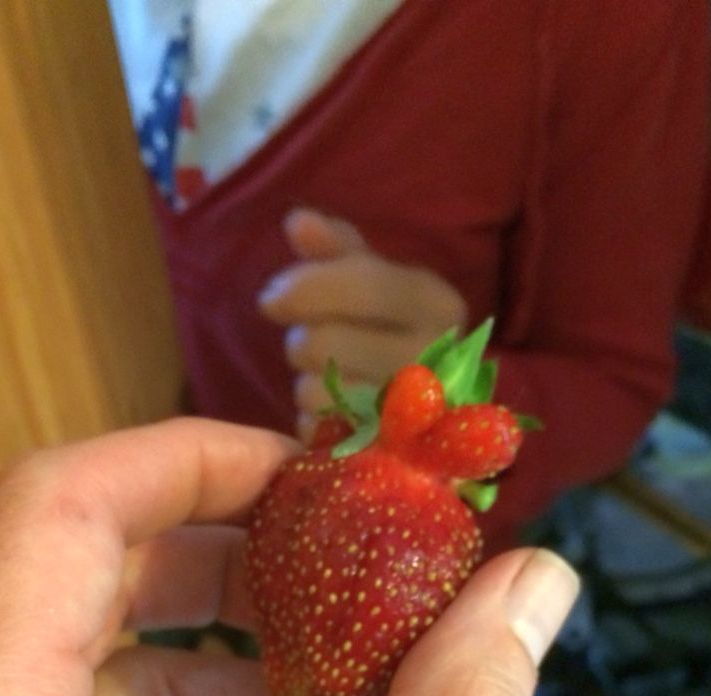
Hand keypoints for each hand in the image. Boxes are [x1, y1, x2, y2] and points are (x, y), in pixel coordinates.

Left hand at [259, 208, 467, 439]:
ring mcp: (414, 417)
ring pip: (316, 393)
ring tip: (328, 379)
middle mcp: (435, 360)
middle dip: (302, 341)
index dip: (303, 287)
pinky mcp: (388, 457)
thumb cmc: (394, 330)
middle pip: (324, 343)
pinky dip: (313, 420)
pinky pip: (320, 433)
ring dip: (306, 384)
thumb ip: (336, 249)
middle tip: (314, 345)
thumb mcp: (376, 278)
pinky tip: (331, 411)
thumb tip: (298, 222)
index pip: (361, 284)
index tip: (272, 299)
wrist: (435, 408)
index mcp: (438, 304)